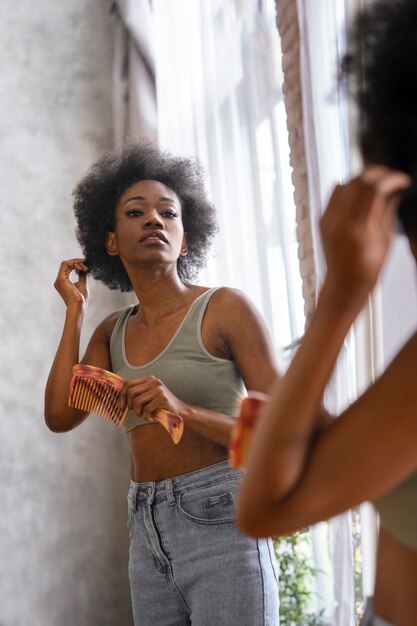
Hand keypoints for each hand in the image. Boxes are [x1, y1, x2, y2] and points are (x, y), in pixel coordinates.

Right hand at [54, 258, 89, 307]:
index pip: (68, 268)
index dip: (77, 264)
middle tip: (86, 263)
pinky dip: (74, 263)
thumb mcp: (82, 283)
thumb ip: (81, 275)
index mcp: (63, 281)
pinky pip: (65, 265)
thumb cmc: (81, 298)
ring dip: (77, 262)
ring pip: (65, 263)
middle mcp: (59, 280)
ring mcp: (59, 279)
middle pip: (66, 265)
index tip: (86, 264)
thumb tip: (83, 268)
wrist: (79, 306)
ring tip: (85, 267)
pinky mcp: (61, 278)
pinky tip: (81, 268)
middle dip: (77, 262)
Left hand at [120, 376, 186, 420]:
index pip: (128, 383)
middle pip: (131, 392)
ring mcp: (158, 389)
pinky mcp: (162, 398)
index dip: (121, 395)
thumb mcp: (149, 396)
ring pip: (137, 401)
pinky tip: (150, 418)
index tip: (120, 406)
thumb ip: (138, 393)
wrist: (180, 411)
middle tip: (135, 412)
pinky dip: (146, 416)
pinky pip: (146, 409)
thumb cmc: (161, 405)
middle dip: (129, 405)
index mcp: (149, 379)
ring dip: (138, 412)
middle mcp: (154, 381)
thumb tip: (120, 397)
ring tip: (144, 416)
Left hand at [320, 167, 410, 308]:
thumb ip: (388, 210)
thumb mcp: (386, 240)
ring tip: (379, 183)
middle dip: (379, 173)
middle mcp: (340, 222)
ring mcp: (328, 220)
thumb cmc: (367, 270)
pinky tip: (362, 192)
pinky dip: (351, 186)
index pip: (374, 188)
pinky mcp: (322, 219)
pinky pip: (335, 192)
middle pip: (359, 180)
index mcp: (359, 229)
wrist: (343, 284)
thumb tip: (395, 188)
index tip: (402, 180)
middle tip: (392, 178)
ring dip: (365, 177)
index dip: (391, 178)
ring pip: (346, 182)